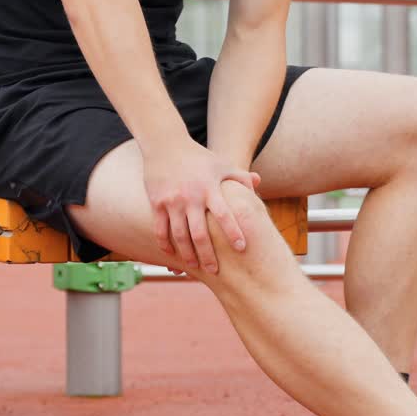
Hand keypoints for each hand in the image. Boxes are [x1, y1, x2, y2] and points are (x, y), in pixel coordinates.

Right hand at [143, 136, 258, 273]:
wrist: (165, 144)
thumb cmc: (198, 157)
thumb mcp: (221, 163)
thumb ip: (240, 176)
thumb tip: (258, 184)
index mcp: (210, 188)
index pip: (224, 214)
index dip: (233, 232)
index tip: (241, 248)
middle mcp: (191, 197)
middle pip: (200, 233)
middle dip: (208, 255)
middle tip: (215, 271)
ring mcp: (172, 201)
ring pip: (180, 236)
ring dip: (187, 254)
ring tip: (194, 267)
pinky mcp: (157, 203)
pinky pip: (161, 229)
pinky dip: (165, 244)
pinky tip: (171, 255)